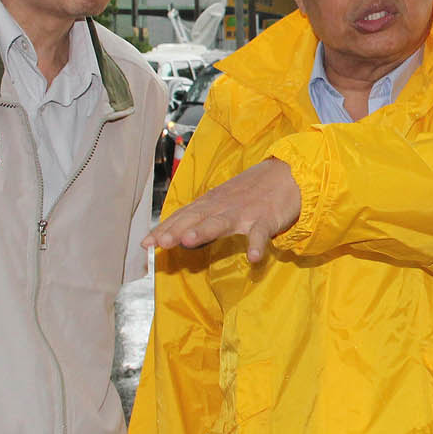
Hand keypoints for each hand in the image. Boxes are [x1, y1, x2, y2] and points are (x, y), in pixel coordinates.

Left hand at [144, 159, 301, 263]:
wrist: (287, 175)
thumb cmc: (251, 192)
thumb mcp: (222, 201)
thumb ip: (201, 217)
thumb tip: (176, 235)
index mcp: (211, 203)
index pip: (183, 216)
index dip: (164, 229)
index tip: (146, 243)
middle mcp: (223, 206)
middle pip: (196, 218)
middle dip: (176, 229)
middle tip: (160, 242)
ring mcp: (244, 212)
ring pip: (221, 222)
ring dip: (204, 230)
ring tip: (188, 241)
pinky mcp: (266, 218)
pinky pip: (260, 233)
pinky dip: (257, 244)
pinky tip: (254, 258)